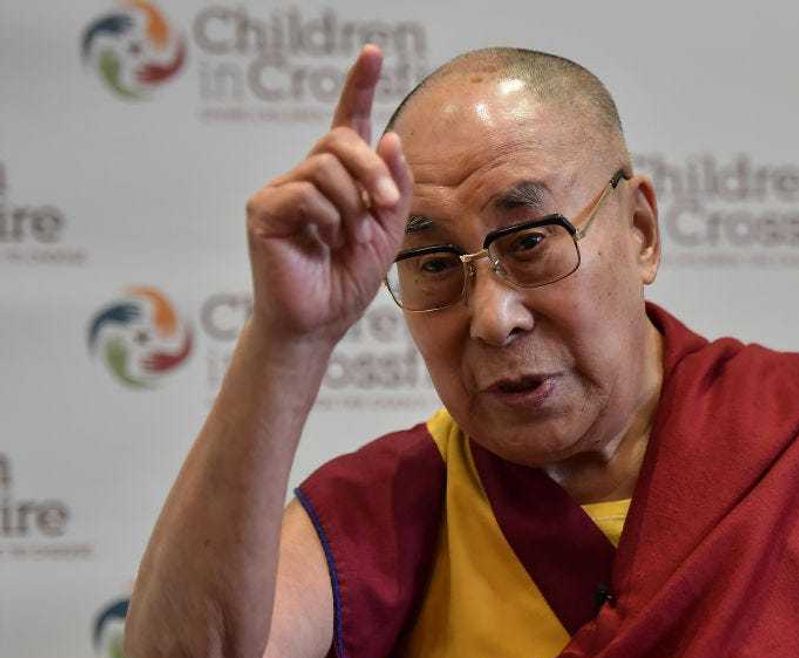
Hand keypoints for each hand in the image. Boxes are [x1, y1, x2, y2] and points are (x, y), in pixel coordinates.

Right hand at [245, 45, 411, 344]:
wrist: (319, 322)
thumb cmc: (347, 280)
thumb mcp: (386, 233)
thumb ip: (393, 188)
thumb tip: (390, 137)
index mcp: (338, 180)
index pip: (348, 123)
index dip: (359, 87)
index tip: (373, 52)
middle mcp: (307, 176)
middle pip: (340, 141)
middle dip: (373, 172)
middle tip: (385, 208)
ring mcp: (282, 190)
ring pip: (325, 167)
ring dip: (352, 206)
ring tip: (348, 239)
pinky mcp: (264, 208)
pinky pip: (306, 192)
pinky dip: (327, 219)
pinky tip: (321, 243)